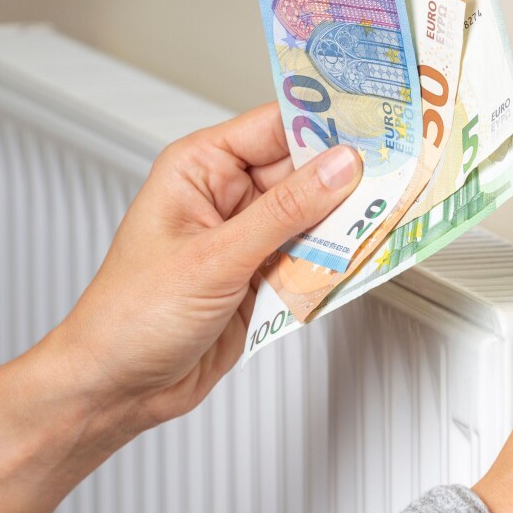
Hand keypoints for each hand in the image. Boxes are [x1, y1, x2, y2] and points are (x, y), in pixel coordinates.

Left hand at [56, 102, 362, 428]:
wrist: (118, 388)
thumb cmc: (132, 316)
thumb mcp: (215, 257)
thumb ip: (284, 212)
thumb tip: (338, 169)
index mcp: (201, 167)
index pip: (276, 127)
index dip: (325, 123)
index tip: (375, 126)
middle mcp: (227, 195)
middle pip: (303, 172)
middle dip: (345, 179)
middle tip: (394, 177)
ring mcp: (248, 237)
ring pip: (313, 217)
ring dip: (343, 224)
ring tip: (383, 219)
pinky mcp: (263, 274)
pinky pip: (310, 256)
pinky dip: (334, 261)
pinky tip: (357, 260)